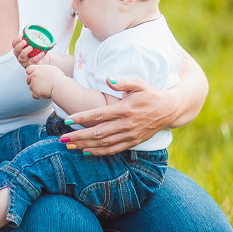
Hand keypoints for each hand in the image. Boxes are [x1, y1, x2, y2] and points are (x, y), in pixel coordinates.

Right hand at [11, 37, 47, 68]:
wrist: (45, 61)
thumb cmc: (39, 51)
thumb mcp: (35, 43)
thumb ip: (35, 36)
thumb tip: (41, 26)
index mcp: (19, 49)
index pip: (14, 44)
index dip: (16, 41)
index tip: (21, 37)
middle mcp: (20, 55)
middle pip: (16, 51)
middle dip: (19, 45)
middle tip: (24, 42)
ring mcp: (24, 61)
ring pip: (21, 57)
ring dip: (25, 51)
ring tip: (30, 47)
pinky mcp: (30, 65)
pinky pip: (32, 61)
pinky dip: (37, 56)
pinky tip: (42, 53)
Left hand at [25, 64, 64, 99]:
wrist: (60, 86)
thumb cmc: (57, 77)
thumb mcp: (50, 68)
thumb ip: (41, 69)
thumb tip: (39, 70)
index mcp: (36, 69)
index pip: (28, 70)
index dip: (31, 73)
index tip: (36, 75)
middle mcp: (33, 76)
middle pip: (28, 79)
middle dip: (33, 81)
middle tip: (41, 83)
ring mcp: (33, 85)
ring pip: (31, 87)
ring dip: (35, 88)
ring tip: (44, 88)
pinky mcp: (35, 93)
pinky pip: (33, 95)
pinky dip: (37, 95)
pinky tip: (43, 94)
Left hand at [61, 77, 177, 155]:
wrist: (170, 109)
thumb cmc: (151, 94)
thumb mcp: (140, 83)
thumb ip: (123, 81)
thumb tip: (108, 79)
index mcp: (125, 109)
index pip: (99, 115)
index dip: (82, 118)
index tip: (67, 120)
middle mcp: (126, 124)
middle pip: (98, 133)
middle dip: (79, 136)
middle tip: (62, 139)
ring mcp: (130, 135)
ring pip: (104, 144)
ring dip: (85, 146)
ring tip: (69, 146)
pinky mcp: (134, 142)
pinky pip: (114, 149)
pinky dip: (100, 152)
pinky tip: (86, 152)